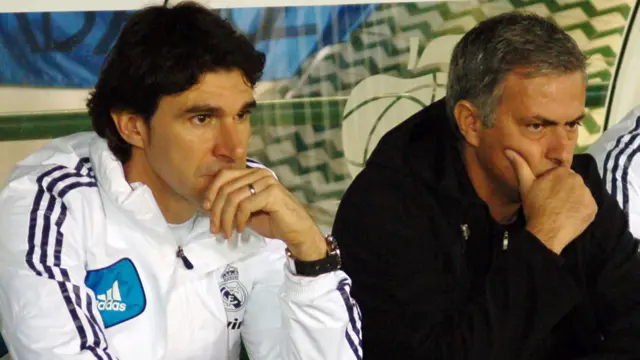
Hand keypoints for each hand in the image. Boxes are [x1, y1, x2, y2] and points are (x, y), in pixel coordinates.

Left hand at [202, 168, 326, 260]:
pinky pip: (245, 205)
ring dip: (225, 218)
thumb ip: (233, 202)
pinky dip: (239, 220)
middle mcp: (259, 173)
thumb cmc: (273, 221)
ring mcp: (267, 181)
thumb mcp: (247, 210)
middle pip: (226, 187)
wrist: (296, 232)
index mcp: (253, 173)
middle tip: (214, 228)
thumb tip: (209, 205)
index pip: (224, 175)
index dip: (211, 191)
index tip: (205, 208)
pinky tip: (240, 229)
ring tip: (226, 232)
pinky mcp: (272, 193)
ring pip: (233, 197)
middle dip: (216, 210)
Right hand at [505, 150, 596, 253]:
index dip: (555, 183)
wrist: (546, 231)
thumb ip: (520, 166)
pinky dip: (581, 210)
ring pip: (581, 194)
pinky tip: (571, 216)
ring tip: (562, 210)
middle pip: (573, 183)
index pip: (562, 174)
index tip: (548, 192)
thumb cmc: (535, 207)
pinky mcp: (593, 209)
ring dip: (574, 199)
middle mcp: (579, 180)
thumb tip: (508, 150)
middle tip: (554, 202)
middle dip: (566, 190)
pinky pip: (588, 206)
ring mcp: (588, 195)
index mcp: (563, 172)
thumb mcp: (525, 185)